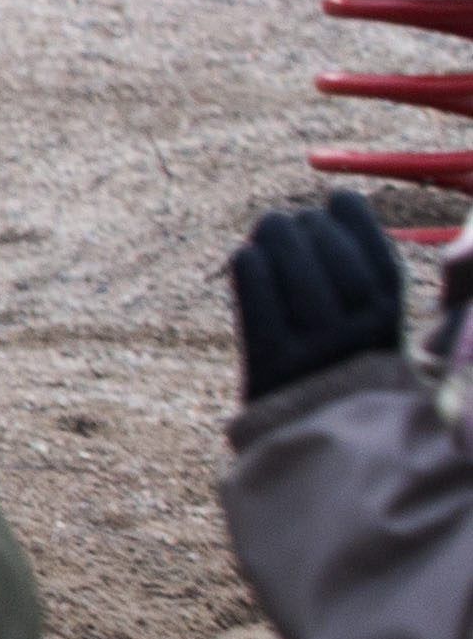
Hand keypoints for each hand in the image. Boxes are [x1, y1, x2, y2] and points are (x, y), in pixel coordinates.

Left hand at [236, 191, 409, 403]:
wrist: (315, 438)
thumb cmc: (344, 367)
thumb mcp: (373, 330)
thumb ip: (364, 279)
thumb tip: (338, 206)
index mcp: (391, 324)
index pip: (379, 259)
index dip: (357, 221)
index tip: (337, 200)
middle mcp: (358, 337)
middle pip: (336, 261)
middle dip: (312, 226)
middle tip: (293, 218)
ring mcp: (314, 352)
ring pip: (296, 275)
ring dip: (277, 238)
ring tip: (268, 227)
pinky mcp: (270, 366)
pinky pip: (257, 304)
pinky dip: (250, 270)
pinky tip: (246, 255)